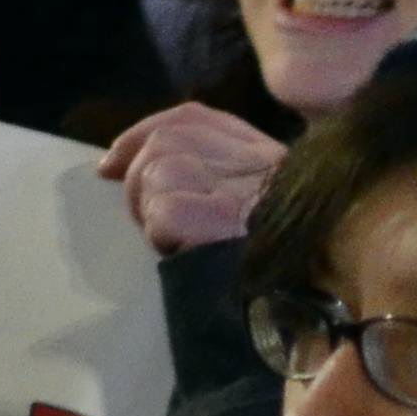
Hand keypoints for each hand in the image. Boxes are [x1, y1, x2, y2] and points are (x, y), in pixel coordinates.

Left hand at [99, 103, 286, 257]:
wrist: (305, 298)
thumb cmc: (271, 261)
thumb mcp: (248, 207)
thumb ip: (209, 175)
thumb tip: (117, 165)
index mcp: (263, 155)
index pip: (194, 117)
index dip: (142, 133)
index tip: (111, 161)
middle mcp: (257, 162)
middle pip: (167, 140)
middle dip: (137, 177)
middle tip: (145, 215)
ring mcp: (242, 188)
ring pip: (159, 171)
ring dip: (150, 208)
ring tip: (173, 236)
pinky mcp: (224, 219)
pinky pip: (165, 211)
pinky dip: (161, 233)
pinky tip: (181, 248)